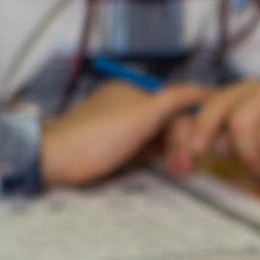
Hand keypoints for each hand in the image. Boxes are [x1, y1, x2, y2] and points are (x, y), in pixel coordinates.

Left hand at [40, 81, 210, 186]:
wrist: (52, 162)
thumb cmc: (97, 138)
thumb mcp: (142, 116)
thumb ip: (174, 100)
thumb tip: (206, 91)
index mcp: (132, 90)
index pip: (175, 103)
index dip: (191, 124)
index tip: (201, 147)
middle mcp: (125, 104)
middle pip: (166, 121)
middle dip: (180, 142)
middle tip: (185, 167)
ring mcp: (117, 126)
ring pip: (156, 136)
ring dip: (170, 152)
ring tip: (177, 170)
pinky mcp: (110, 146)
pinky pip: (141, 148)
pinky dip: (153, 157)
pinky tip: (160, 168)